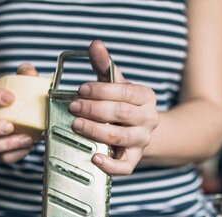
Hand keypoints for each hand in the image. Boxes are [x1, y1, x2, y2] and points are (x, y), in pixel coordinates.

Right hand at [0, 64, 37, 162]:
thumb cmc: (5, 102)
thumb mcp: (11, 85)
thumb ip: (22, 76)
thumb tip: (30, 73)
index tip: (10, 98)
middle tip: (10, 126)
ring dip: (5, 145)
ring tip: (25, 139)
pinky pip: (0, 157)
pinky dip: (15, 154)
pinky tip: (27, 146)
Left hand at [69, 40, 158, 175]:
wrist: (138, 131)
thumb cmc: (121, 104)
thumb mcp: (115, 84)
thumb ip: (104, 65)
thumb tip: (95, 44)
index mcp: (145, 97)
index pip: (125, 92)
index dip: (101, 90)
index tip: (80, 90)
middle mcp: (148, 119)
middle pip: (121, 114)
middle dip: (94, 110)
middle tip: (73, 107)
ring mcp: (142, 141)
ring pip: (121, 137)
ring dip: (96, 131)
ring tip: (76, 125)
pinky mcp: (134, 160)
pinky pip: (124, 166)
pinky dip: (109, 164)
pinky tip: (94, 157)